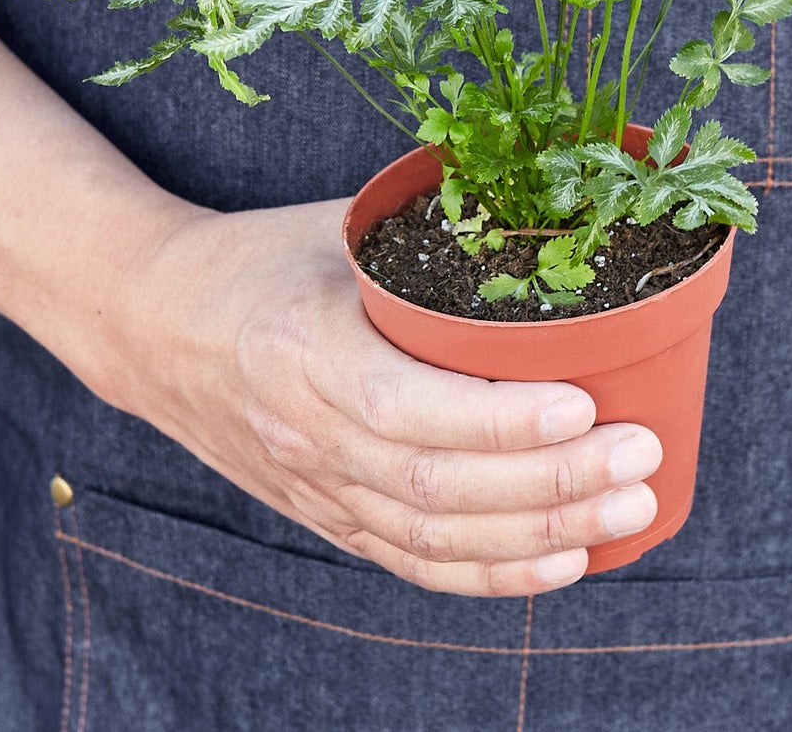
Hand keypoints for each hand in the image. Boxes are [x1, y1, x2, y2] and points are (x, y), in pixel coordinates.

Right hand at [96, 199, 662, 596]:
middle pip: (437, 487)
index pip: (407, 408)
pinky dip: (493, 573)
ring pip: (435, 537)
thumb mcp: (335, 228)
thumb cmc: (255, 261)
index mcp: (300, 350)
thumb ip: (430, 234)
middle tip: (641, 457)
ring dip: (541, 536)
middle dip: (551, 483)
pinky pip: (414, 562)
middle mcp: (305, 434)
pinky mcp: (324, 514)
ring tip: (630, 509)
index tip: (584, 404)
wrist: (150, 324)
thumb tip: (548, 219)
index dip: (499, 419)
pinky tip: (564, 560)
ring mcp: (313, 487)